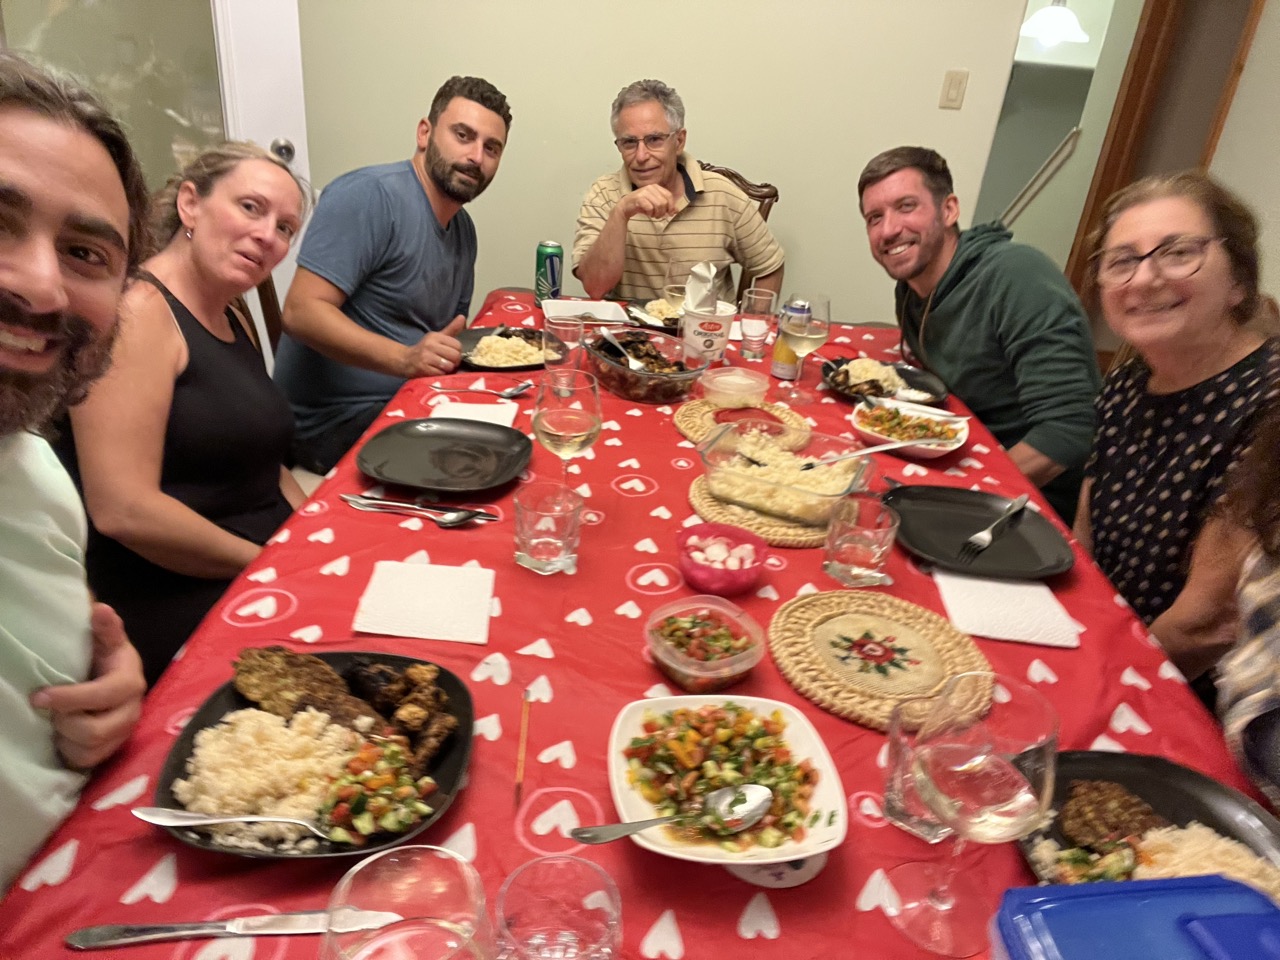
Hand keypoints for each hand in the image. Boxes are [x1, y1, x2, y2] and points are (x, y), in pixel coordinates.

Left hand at [30, 603, 144, 770]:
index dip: (69, 698)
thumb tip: (100, 609)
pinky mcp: (113, 750)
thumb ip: (106, 628)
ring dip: (65, 736)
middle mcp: (132, 710)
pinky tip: (64, 734)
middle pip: (94, 731)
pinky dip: (70, 750)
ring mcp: (124, 733)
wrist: (111, 680)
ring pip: (88, 749)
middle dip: (65, 721)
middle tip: (48, 710)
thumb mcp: (105, 641)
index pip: (103, 696)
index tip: (40, 695)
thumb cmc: (102, 659)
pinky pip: (87, 761)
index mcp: (130, 682)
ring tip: (57, 720)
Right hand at [401, 314, 465, 377]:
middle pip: (455, 356)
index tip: (451, 355)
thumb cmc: (426, 350)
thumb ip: (452, 329)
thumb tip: (462, 317)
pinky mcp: (423, 368)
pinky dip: (440, 375)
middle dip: (454, 362)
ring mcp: (426, 357)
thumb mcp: (438, 337)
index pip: (458, 345)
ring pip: (449, 366)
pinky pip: (441, 374)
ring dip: (447, 370)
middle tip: (448, 363)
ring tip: (441, 367)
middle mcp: (430, 345)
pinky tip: (435, 372)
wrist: (405, 361)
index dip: (458, 352)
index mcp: (435, 336)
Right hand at [618, 184, 677, 219]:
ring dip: (657, 213)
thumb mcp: (655, 205)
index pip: (669, 195)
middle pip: (664, 202)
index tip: (669, 213)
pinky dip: (650, 213)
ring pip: (658, 205)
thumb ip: (666, 206)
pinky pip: (650, 208)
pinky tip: (648, 214)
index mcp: (656, 187)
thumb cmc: (642, 205)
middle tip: (658, 216)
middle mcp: (650, 187)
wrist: (626, 206)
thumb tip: (676, 210)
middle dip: (663, 212)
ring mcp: (644, 192)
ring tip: (653, 215)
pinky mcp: (639, 198)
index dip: (671, 206)